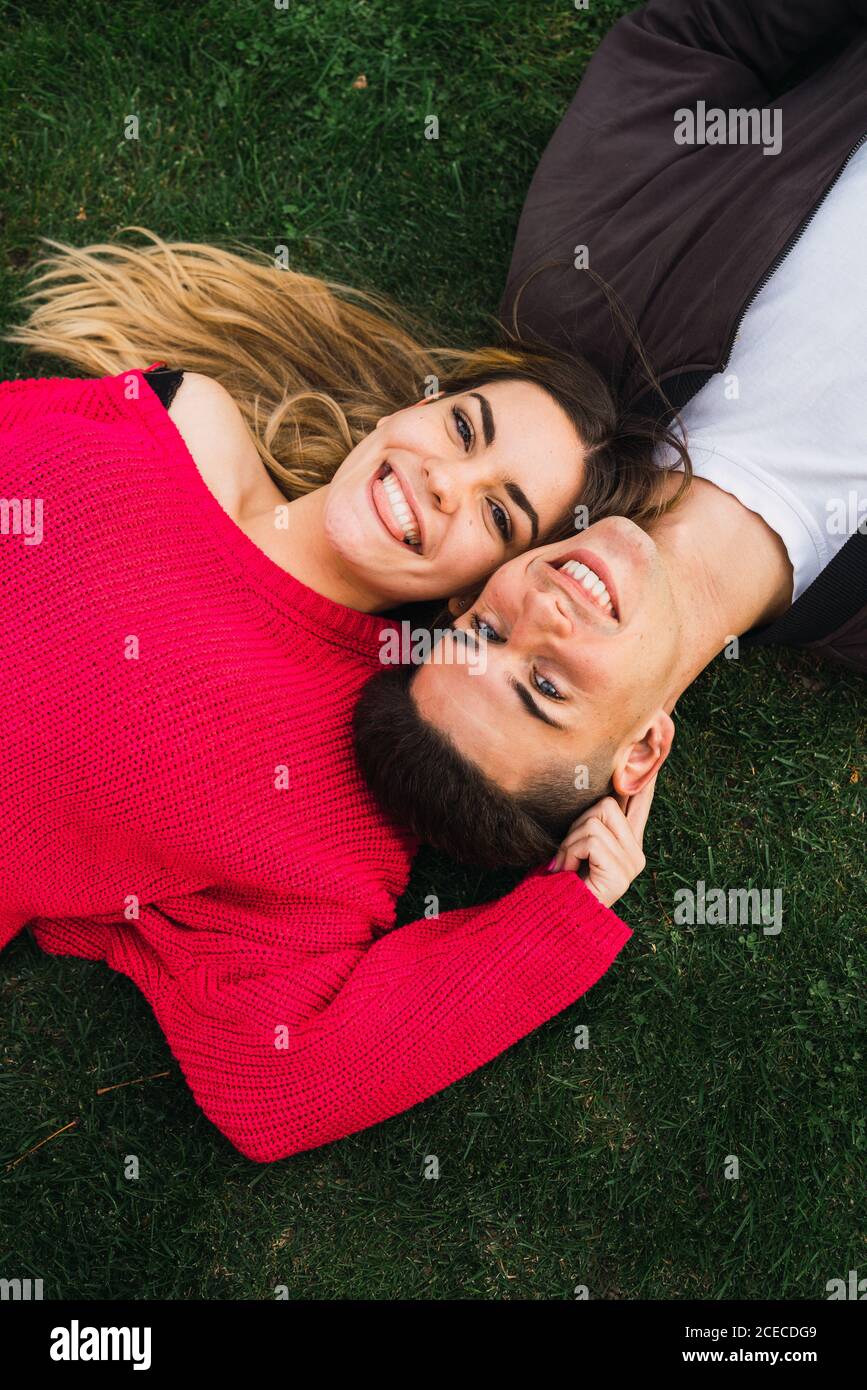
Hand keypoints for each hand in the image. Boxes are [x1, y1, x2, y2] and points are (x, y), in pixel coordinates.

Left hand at [548, 774, 656, 907]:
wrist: (558, 917)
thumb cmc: (562, 881)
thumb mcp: (575, 843)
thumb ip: (589, 820)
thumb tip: (600, 786)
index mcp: (628, 842)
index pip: (640, 801)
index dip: (644, 777)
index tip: (653, 746)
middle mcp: (636, 852)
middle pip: (606, 804)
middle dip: (576, 825)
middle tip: (568, 854)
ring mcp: (632, 864)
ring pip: (595, 820)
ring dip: (570, 842)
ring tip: (568, 866)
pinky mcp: (622, 874)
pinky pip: (591, 840)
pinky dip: (570, 853)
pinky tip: (570, 873)